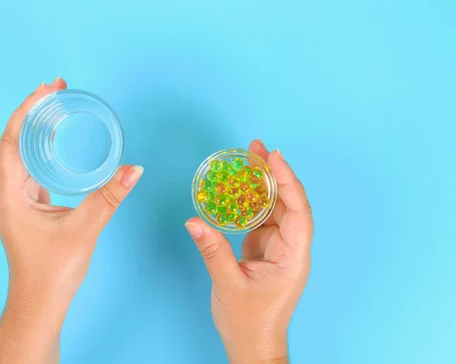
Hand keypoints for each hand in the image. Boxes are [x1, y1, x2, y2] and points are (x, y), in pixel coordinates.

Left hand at [0, 78, 143, 362]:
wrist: (40, 303)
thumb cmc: (52, 272)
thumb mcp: (84, 230)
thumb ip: (109, 198)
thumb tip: (133, 169)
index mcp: (11, 194)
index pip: (12, 140)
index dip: (26, 110)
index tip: (45, 89)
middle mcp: (8, 193)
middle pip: (16, 140)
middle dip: (34, 112)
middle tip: (56, 89)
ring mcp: (17, 200)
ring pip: (23, 154)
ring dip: (38, 130)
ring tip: (57, 107)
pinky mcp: (28, 207)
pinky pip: (33, 169)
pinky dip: (44, 150)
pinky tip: (59, 144)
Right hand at [185, 140, 312, 363]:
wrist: (252, 344)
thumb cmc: (249, 321)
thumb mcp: (228, 284)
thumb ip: (212, 250)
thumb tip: (194, 222)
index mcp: (293, 257)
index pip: (297, 211)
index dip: (287, 181)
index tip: (273, 157)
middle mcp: (290, 248)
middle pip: (287, 203)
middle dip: (273, 173)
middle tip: (256, 148)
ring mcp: (278, 248)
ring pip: (274, 208)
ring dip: (262, 184)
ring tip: (247, 159)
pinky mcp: (264, 250)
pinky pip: (260, 219)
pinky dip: (250, 202)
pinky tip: (238, 188)